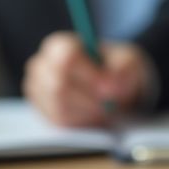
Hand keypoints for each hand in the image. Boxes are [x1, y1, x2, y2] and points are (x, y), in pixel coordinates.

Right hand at [24, 31, 149, 126]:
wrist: (111, 91)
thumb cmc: (116, 70)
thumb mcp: (129, 62)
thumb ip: (124, 68)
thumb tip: (111, 87)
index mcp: (60, 46)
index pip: (66, 59)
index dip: (90, 76)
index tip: (111, 89)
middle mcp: (42, 66)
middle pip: (59, 87)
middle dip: (90, 99)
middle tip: (111, 104)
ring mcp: (38, 91)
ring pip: (60, 108)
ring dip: (88, 111)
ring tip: (104, 107)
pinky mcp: (43, 113)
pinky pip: (60, 122)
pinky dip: (82, 122)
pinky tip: (92, 114)